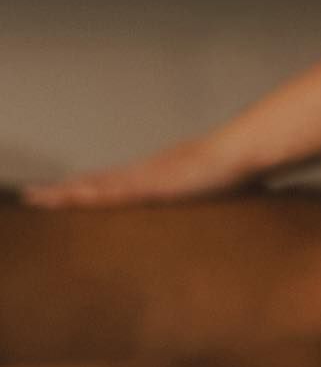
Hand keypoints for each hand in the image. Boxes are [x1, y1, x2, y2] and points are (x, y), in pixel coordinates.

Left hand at [23, 136, 250, 209]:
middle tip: (30, 197)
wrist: (244, 153)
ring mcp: (147, 176)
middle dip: (61, 192)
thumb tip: (218, 213)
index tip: (60, 195)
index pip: (110, 185)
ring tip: (36, 198)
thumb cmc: (236, 173)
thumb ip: (207, 203)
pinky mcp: (155, 184)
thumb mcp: (215, 196)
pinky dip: (92, 196)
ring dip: (65, 194)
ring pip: (96, 187)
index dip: (83, 189)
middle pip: (93, 183)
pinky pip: (116, 193)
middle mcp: (143, 173)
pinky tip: (72, 200)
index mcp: (154, 177)